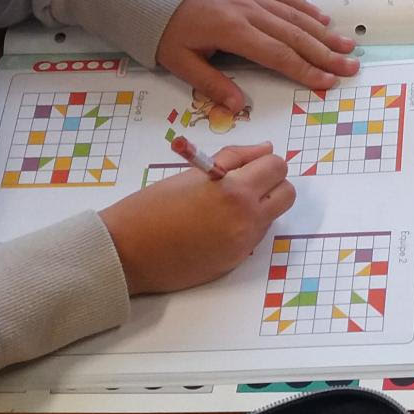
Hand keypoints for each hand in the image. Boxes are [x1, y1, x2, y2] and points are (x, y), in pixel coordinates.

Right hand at [100, 143, 293, 294]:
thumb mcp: (193, 173)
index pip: (277, 167)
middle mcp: (245, 219)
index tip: (248, 165)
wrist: (126, 252)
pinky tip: (215, 226)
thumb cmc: (152, 206)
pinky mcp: (235, 262)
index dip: (264, 162)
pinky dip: (244, 227)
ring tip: (225, 206)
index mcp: (234, 190)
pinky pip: (255, 237)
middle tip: (244, 183)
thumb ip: (234, 159)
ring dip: (260, 206)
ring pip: (273, 216)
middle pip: (287, 193)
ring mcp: (242, 244)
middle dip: (271, 184)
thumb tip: (265, 150)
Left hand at [156, 0, 359, 108]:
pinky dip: (305, 8)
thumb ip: (211, 84)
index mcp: (232, 30)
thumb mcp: (180, 62)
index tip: (327, 82)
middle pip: (294, 35)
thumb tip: (237, 107)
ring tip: (347, 46)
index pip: (277, 54)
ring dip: (323, 33)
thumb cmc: (166, 31)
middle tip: (350, 67)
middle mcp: (249, 10)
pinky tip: (322, 19)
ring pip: (295, 16)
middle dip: (325, 54)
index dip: (304, 69)